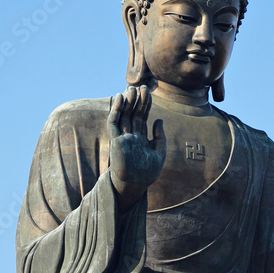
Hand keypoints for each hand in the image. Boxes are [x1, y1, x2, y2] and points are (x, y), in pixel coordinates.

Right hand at [107, 86, 165, 208]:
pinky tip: (119, 99)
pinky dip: (115, 111)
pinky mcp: (115, 141)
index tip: (148, 92)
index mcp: (140, 138)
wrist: (135, 185)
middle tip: (141, 86)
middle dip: (137, 100)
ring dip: (127, 102)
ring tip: (131, 88)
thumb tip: (160, 120)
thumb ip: (160, 137)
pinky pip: (113, 123)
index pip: (142, 117)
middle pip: (133, 114)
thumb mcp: (159, 154)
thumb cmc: (146, 173)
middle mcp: (130, 136)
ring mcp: (122, 138)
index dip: (145, 105)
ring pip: (123, 116)